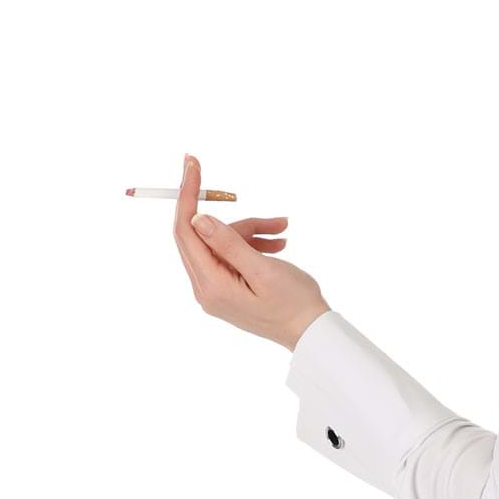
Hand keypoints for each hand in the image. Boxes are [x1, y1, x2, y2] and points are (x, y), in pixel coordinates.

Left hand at [172, 152, 329, 348]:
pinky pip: (232, 255)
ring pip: (221, 243)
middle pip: (201, 235)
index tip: (191, 165)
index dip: (187, 195)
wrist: (311, 334)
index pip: (186, 231)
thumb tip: (197, 218)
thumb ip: (228, 244)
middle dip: (226, 214)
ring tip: (281, 229)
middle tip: (227, 187)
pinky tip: (278, 243)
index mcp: (211, 285)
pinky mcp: (229, 288)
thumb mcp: (263, 270)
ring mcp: (217, 290)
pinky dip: (252, 244)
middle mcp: (206, 289)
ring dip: (249, 231)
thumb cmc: (294, 305)